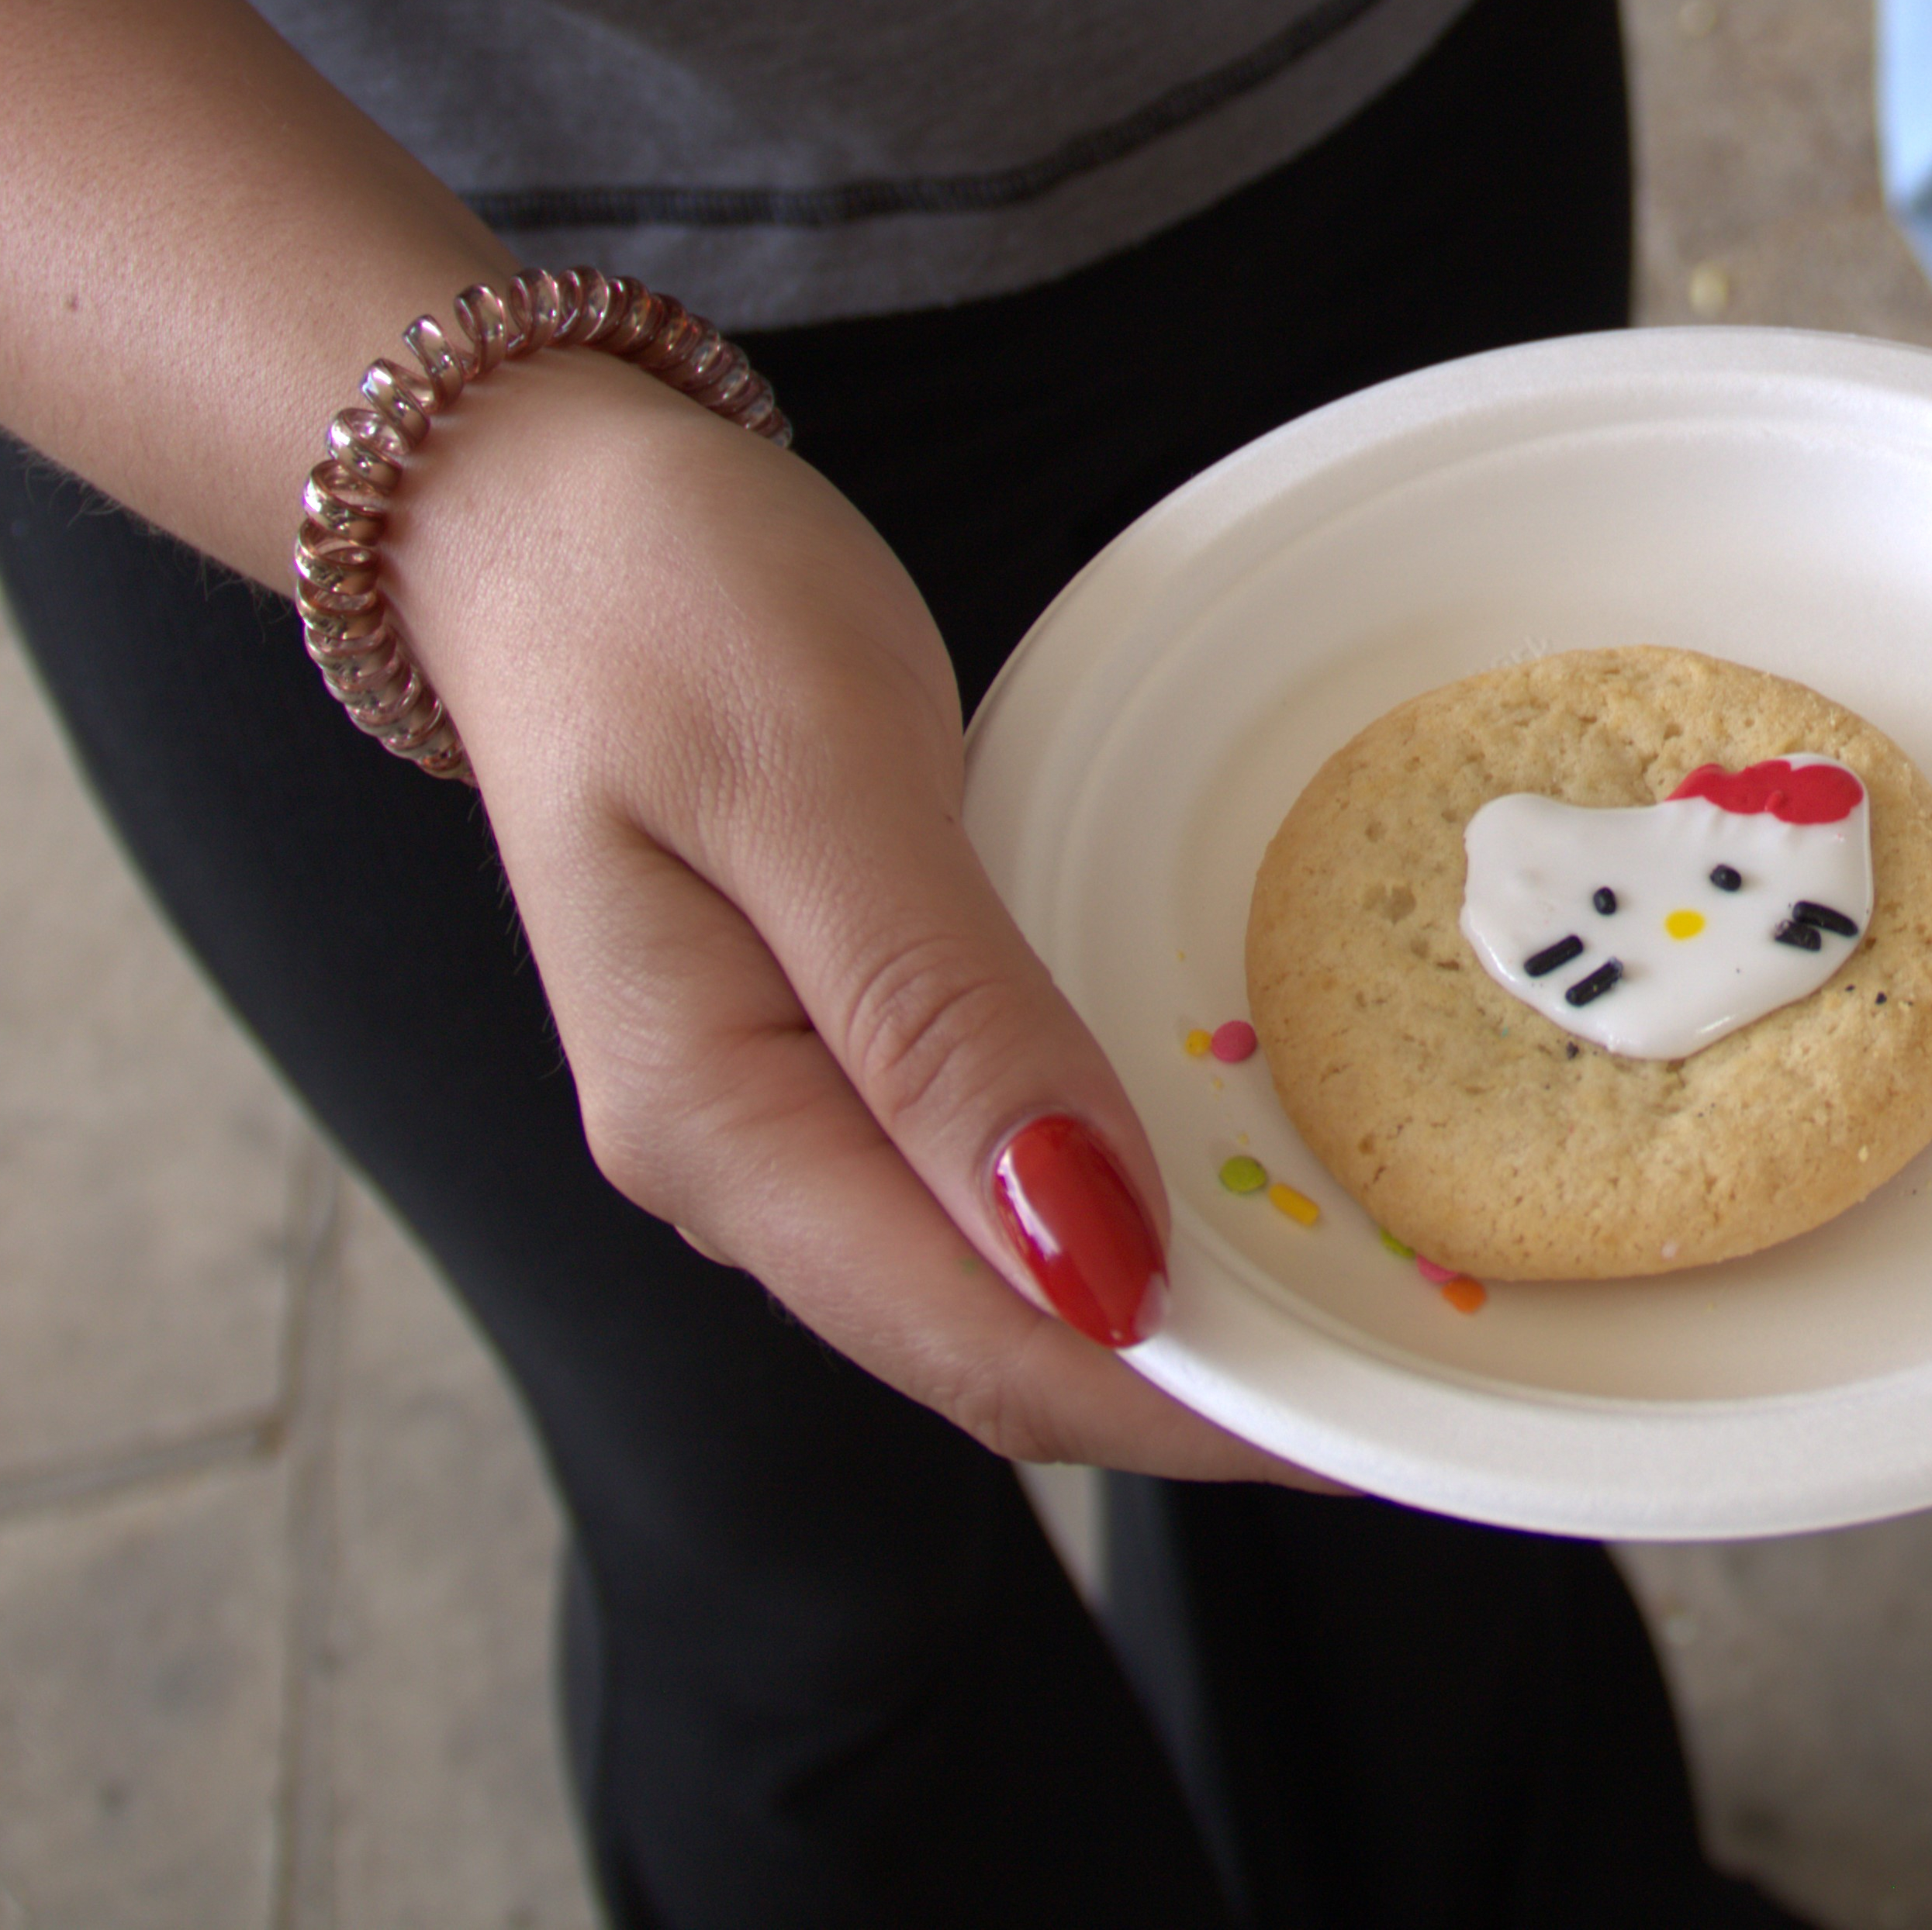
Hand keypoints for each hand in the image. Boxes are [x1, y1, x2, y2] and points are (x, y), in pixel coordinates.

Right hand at [384, 352, 1329, 1485]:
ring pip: (987, 1287)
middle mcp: (732, 1166)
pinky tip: (1216, 1187)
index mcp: (713, 1124)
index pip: (983, 1345)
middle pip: (989, 1351)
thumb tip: (1088, 1252)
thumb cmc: (662, 600)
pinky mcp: (814, 1052)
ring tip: (1351, 1319)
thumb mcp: (817, 779)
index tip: (1367, 1428)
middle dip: (1193, 1394)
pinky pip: (975, 1186)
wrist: (524, 502)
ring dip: (1161, 1319)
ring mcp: (767, 1118)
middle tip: (1407, 1386)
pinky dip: (1104, 1211)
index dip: (1182, 1406)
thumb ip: (942, 1023)